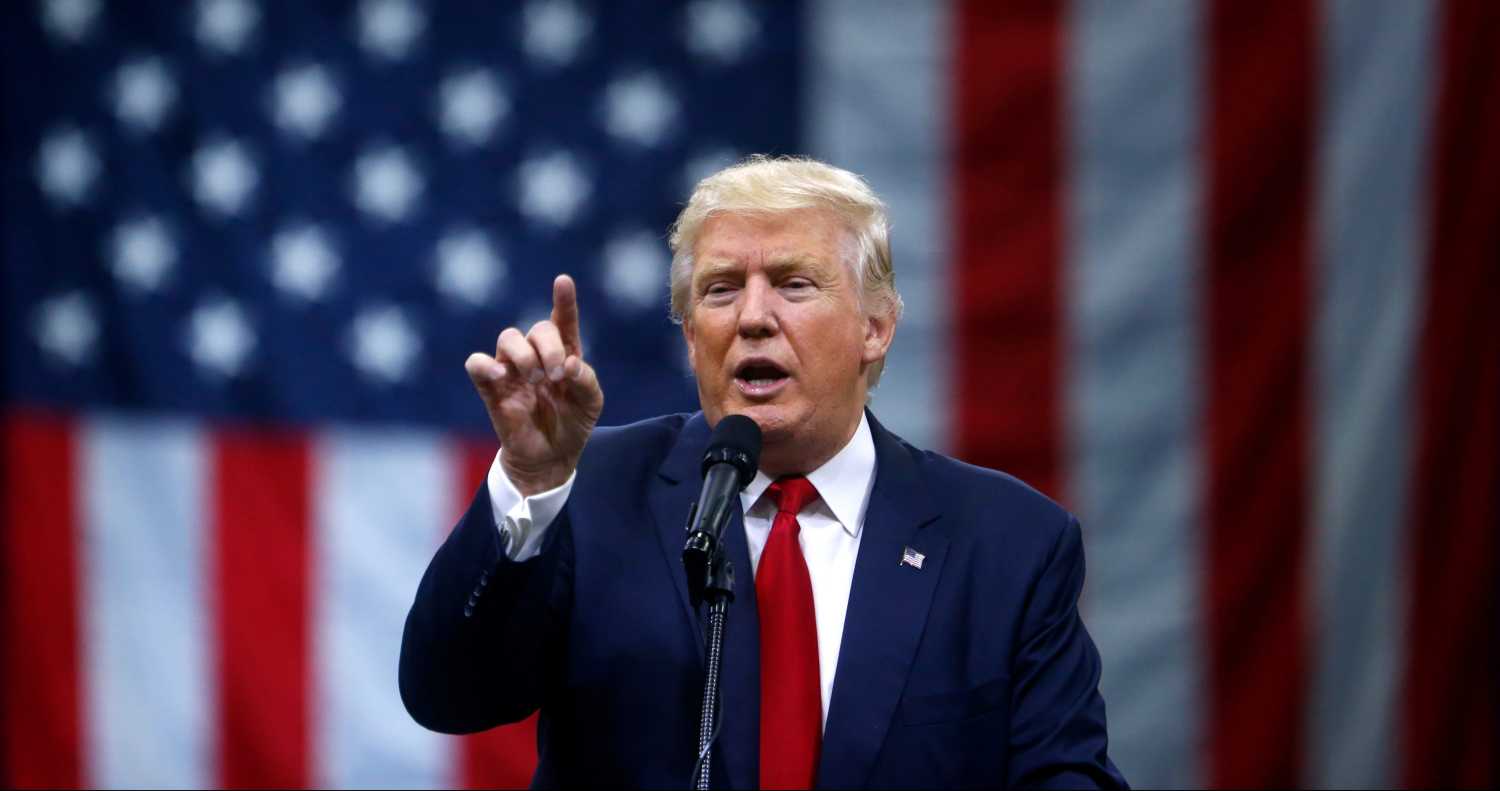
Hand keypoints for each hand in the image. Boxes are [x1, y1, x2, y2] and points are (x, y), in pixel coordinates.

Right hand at [464, 274, 603, 495]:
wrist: (551, 457)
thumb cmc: (573, 423)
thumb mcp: (591, 403)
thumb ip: (586, 380)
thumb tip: (570, 364)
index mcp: (564, 353)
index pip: (562, 321)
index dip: (564, 301)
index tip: (563, 281)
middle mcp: (536, 355)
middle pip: (537, 329)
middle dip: (550, 347)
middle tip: (556, 375)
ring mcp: (512, 370)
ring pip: (508, 338)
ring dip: (524, 355)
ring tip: (535, 378)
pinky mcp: (492, 388)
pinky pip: (477, 363)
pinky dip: (486, 364)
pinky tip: (502, 376)